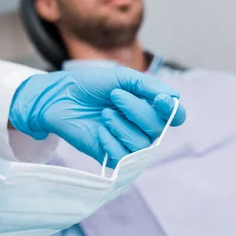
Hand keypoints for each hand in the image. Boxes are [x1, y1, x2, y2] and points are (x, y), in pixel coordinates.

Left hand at [9, 67, 185, 165]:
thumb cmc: (90, 85)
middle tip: (114, 96)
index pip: (175, 115)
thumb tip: (174, 97)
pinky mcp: (112, 156)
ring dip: (122, 125)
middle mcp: (142, 126)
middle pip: (158, 128)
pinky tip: (100, 130)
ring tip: (104, 113)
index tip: (160, 100)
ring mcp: (128, 142)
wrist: (60, 97)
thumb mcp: (121, 78)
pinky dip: (112, 141)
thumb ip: (148, 87)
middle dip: (137, 110)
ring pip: (142, 144)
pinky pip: (125, 157)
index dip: (173, 111)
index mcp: (148, 106)